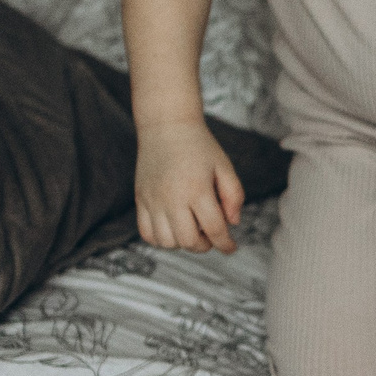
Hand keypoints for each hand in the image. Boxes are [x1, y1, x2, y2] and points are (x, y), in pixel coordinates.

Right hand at [135, 118, 243, 252]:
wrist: (167, 127)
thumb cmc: (199, 146)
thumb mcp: (224, 167)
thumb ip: (234, 196)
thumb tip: (233, 223)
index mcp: (197, 189)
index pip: (214, 229)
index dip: (226, 243)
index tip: (231, 247)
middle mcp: (172, 198)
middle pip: (189, 241)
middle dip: (205, 245)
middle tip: (212, 236)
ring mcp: (153, 200)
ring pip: (167, 242)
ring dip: (183, 244)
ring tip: (193, 230)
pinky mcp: (141, 200)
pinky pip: (147, 233)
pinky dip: (161, 239)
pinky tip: (174, 228)